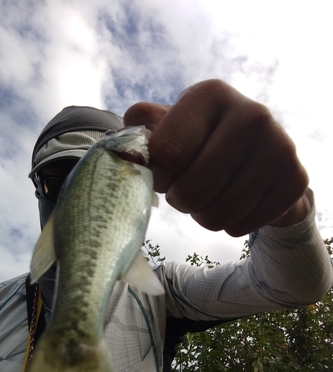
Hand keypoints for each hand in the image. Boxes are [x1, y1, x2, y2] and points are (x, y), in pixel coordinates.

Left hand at [124, 80, 308, 236]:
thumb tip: (128, 137)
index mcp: (211, 94)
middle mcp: (250, 114)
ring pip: (214, 217)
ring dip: (203, 215)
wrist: (263, 155)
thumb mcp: (174, 125)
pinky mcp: (293, 181)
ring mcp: (278, 148)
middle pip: (190, 192)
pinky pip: (238, 227)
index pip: (165, 155)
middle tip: (187, 190)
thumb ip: (146, 128)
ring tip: (212, 195)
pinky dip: (229, 223)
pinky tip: (235, 202)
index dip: (158, 177)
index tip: (164, 176)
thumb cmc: (206, 141)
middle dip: (180, 200)